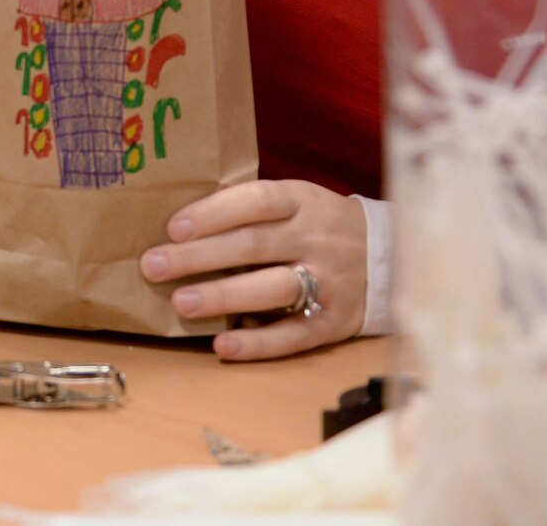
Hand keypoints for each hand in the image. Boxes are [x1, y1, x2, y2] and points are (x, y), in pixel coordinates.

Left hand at [139, 180, 367, 360]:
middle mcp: (316, 239)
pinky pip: (294, 334)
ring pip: (272, 288)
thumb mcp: (295, 203)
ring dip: (223, 296)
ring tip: (180, 303)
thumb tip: (180, 225)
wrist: (393, 255)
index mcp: (302, 202)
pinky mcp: (336, 322)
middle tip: (152, 266)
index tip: (173, 227)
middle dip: (198, 256)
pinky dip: (258, 342)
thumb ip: (251, 210)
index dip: (214, 213)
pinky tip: (222, 344)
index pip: (256, 202)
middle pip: (253, 245)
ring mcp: (330, 281)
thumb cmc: (320, 225)